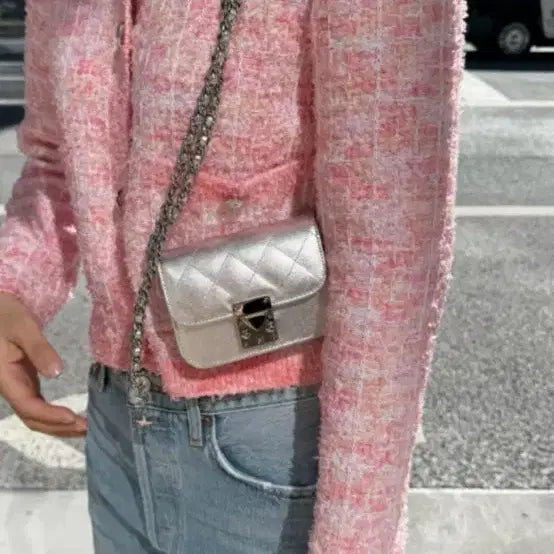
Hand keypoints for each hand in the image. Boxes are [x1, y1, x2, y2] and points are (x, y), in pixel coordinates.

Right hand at [0, 292, 86, 436]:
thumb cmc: (5, 314)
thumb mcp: (23, 326)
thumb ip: (39, 348)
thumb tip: (56, 371)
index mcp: (4, 377)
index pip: (28, 405)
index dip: (49, 415)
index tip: (73, 417)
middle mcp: (9, 386)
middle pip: (31, 418)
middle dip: (57, 427)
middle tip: (86, 430)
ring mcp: (16, 385)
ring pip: (33, 415)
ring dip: (57, 425)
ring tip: (83, 428)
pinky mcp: (23, 381)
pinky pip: (36, 405)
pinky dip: (53, 415)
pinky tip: (70, 417)